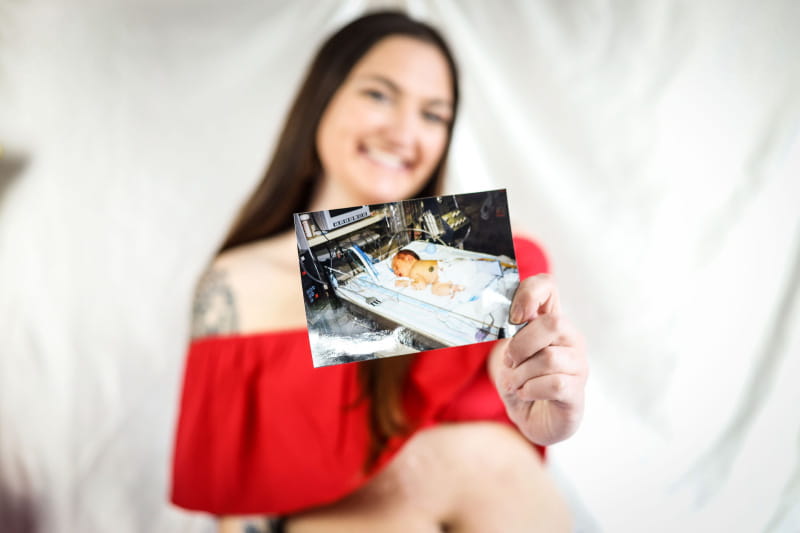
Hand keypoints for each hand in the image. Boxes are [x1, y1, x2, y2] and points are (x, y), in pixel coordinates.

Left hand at [490, 274, 587, 445]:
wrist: (532, 420)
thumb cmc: (522, 382)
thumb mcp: (511, 355)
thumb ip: (513, 335)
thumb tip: (512, 321)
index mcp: (550, 323)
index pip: (548, 287)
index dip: (530, 293)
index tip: (515, 316)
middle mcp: (570, 339)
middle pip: (553, 323)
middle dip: (521, 344)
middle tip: (509, 362)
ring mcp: (578, 365)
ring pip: (549, 358)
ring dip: (520, 374)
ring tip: (515, 384)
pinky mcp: (577, 392)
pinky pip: (554, 384)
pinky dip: (530, 390)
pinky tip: (526, 394)